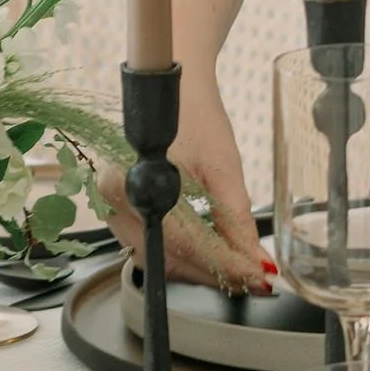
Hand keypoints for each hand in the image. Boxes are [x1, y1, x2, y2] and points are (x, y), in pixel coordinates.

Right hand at [98, 70, 274, 293]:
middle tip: (255, 278)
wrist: (173, 92)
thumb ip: (238, 221)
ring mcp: (112, 210)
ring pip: (160, 260)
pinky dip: (185, 257)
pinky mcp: (121, 214)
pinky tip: (213, 256)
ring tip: (239, 269)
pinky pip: (153, 249)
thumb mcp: (223, 169)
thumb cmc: (193, 117)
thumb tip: (258, 264)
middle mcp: (111, 200)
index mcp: (130, 183)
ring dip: (200, 269)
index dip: (224, 264)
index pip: (182, 241)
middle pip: (167, 258)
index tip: (257, 276)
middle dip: (215, 272)